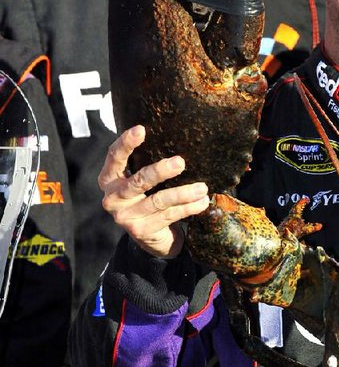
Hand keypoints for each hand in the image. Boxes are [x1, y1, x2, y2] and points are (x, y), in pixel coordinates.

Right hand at [99, 125, 209, 258]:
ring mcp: (125, 217)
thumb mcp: (140, 181)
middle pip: (138, 181)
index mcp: (109, 179)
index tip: (141, 129)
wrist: (149, 236)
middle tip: (180, 162)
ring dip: (183, 193)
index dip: (125, 143)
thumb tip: (176, 137)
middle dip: (160, 171)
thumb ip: (145, 163)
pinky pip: (169, 215)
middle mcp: (112, 198)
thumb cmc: (145, 198)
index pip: (114, 157)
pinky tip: (202, 201)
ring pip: (158, 201)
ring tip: (202, 188)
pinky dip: (188, 207)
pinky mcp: (141, 231)